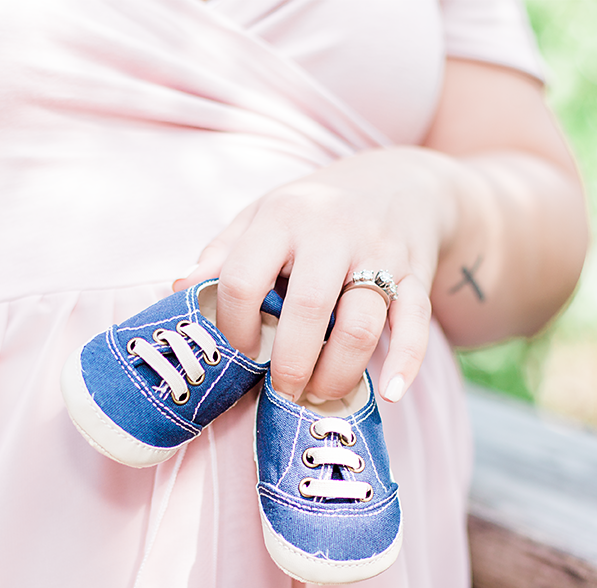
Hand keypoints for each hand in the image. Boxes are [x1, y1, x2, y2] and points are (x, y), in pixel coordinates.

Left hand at [176, 147, 459, 403]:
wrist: (401, 182)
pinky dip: (406, 363)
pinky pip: (416, 323)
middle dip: (289, 364)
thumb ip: (222, 251)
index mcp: (283, 218)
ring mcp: (379, 252)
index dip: (234, 327)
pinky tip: (391, 393)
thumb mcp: (264, 215)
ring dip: (337, 373)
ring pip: (360, 325)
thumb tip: (180, 288)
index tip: (240, 351)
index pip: (244, 279)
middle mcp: (332, 232)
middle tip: (282, 391)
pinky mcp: (417, 273)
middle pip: (307, 309)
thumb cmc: (316, 210)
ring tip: (320, 394)